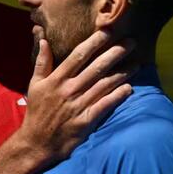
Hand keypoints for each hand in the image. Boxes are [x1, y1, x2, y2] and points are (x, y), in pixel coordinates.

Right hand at [17, 29, 134, 166]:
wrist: (36, 143)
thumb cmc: (37, 112)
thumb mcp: (35, 85)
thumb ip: (42, 62)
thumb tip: (44, 39)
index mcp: (57, 79)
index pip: (78, 55)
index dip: (95, 42)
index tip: (108, 31)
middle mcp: (69, 90)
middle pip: (96, 67)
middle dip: (116, 52)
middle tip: (132, 42)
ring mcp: (78, 105)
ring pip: (104, 84)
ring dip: (122, 73)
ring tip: (137, 63)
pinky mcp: (86, 121)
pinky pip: (105, 105)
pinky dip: (117, 96)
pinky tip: (129, 89)